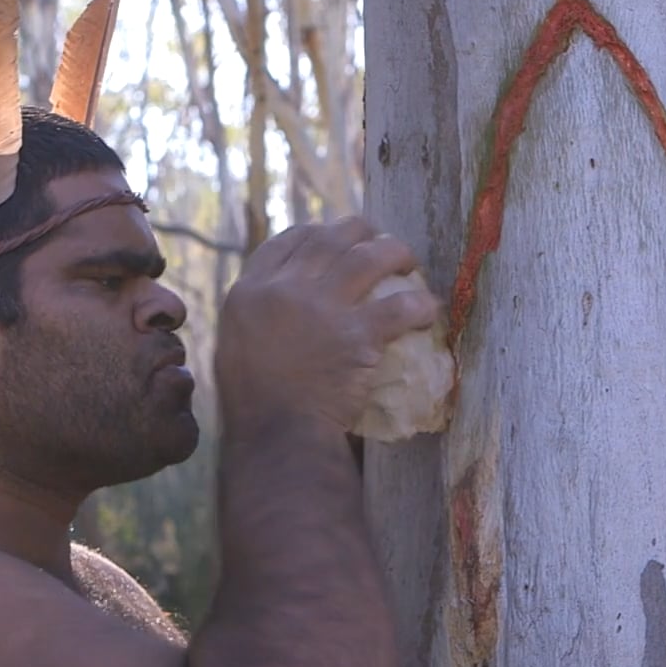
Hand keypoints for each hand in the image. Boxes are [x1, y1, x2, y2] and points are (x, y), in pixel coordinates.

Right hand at [216, 216, 440, 434]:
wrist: (278, 435)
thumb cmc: (254, 405)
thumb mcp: (236, 346)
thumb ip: (258, 318)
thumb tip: (279, 306)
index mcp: (249, 292)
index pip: (287, 242)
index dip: (316, 233)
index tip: (334, 236)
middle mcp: (284, 291)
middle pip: (328, 239)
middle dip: (359, 231)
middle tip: (378, 238)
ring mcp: (322, 308)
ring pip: (368, 258)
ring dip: (394, 252)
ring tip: (408, 261)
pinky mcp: (357, 336)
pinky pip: (400, 307)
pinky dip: (420, 304)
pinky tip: (429, 309)